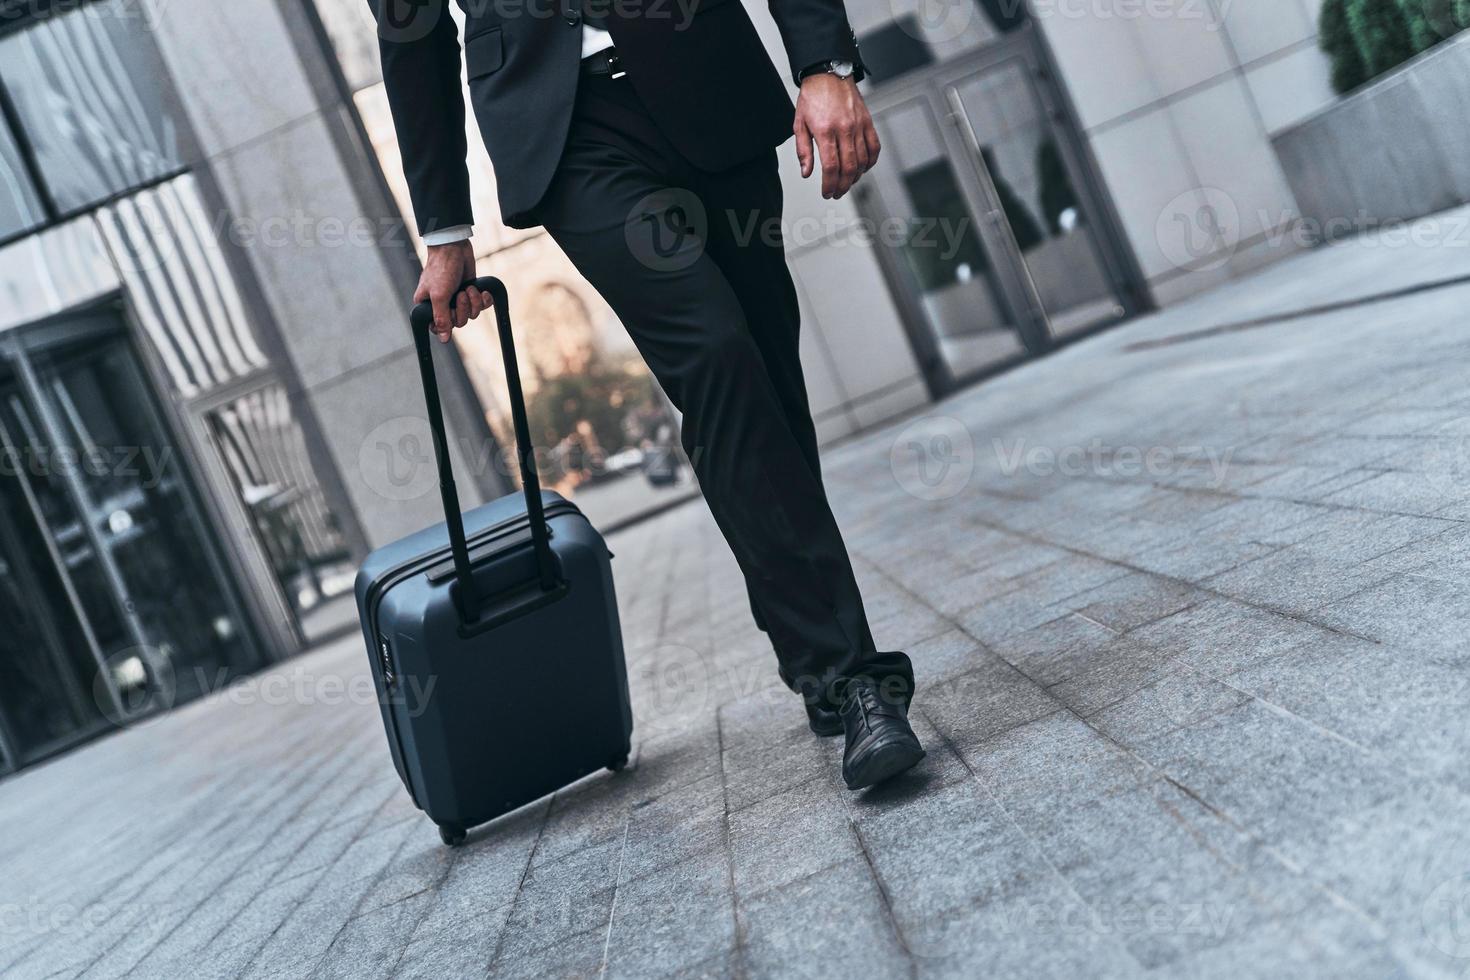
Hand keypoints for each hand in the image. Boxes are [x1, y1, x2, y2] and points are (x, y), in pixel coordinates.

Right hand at [416, 240, 489, 343]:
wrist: (454, 247)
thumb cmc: (441, 269)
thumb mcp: (438, 296)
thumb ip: (441, 318)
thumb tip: (443, 339)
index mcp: (429, 306)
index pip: (439, 327)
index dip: (448, 323)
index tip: (451, 313)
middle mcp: (443, 304)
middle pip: (459, 322)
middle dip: (464, 309)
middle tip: (461, 294)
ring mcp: (457, 298)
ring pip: (471, 314)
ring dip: (473, 302)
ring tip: (469, 289)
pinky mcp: (470, 292)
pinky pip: (481, 306)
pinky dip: (483, 299)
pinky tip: (482, 291)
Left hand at [793, 73, 880, 199]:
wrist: (829, 72)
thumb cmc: (813, 96)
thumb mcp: (799, 123)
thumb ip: (803, 150)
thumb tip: (806, 172)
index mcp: (825, 130)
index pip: (831, 167)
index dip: (829, 185)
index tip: (827, 193)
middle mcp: (844, 129)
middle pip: (848, 168)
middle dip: (842, 186)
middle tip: (837, 193)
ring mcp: (858, 125)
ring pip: (863, 160)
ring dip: (855, 177)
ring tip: (847, 182)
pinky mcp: (867, 122)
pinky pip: (874, 147)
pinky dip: (870, 162)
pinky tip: (863, 168)